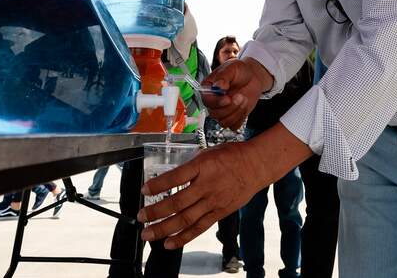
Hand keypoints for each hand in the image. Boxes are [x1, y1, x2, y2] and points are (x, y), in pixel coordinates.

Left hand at [139, 140, 266, 248]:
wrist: (256, 166)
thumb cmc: (232, 156)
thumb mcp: (208, 153)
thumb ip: (190, 166)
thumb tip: (172, 178)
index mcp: (202, 166)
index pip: (175, 177)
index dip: (158, 185)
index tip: (144, 190)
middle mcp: (207, 185)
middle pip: (177, 203)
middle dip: (156, 212)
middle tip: (141, 217)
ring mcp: (213, 201)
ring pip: (185, 219)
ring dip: (164, 228)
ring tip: (148, 234)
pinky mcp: (219, 213)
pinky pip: (198, 228)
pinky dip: (183, 237)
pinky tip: (169, 243)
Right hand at [202, 58, 271, 128]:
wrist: (253, 77)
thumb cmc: (240, 70)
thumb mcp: (231, 68)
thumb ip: (223, 76)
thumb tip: (218, 86)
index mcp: (208, 89)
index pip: (206, 101)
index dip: (217, 102)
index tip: (227, 98)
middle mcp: (213, 102)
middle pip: (214, 114)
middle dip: (230, 107)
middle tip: (240, 96)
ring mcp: (222, 111)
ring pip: (224, 122)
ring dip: (237, 112)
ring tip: (243, 99)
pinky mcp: (232, 117)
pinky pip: (234, 126)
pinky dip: (241, 117)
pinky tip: (244, 106)